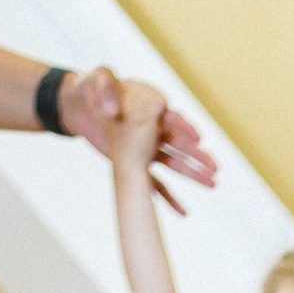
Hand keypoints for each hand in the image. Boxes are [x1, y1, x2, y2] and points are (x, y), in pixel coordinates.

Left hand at [62, 69, 212, 208]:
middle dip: (197, 156)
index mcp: (147, 108)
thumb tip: (112, 109)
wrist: (78, 106)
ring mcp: (145, 148)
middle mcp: (152, 130)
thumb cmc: (89, 88)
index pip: (170, 118)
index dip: (183, 127)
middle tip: (214, 168)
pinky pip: (155, 183)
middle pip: (179, 144)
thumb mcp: (96, 80)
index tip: (197, 138)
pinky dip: (169, 198)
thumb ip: (105, 86)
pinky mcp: (135, 163)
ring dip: (192, 174)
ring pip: (174, 163)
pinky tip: (184, 213)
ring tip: (213, 184)